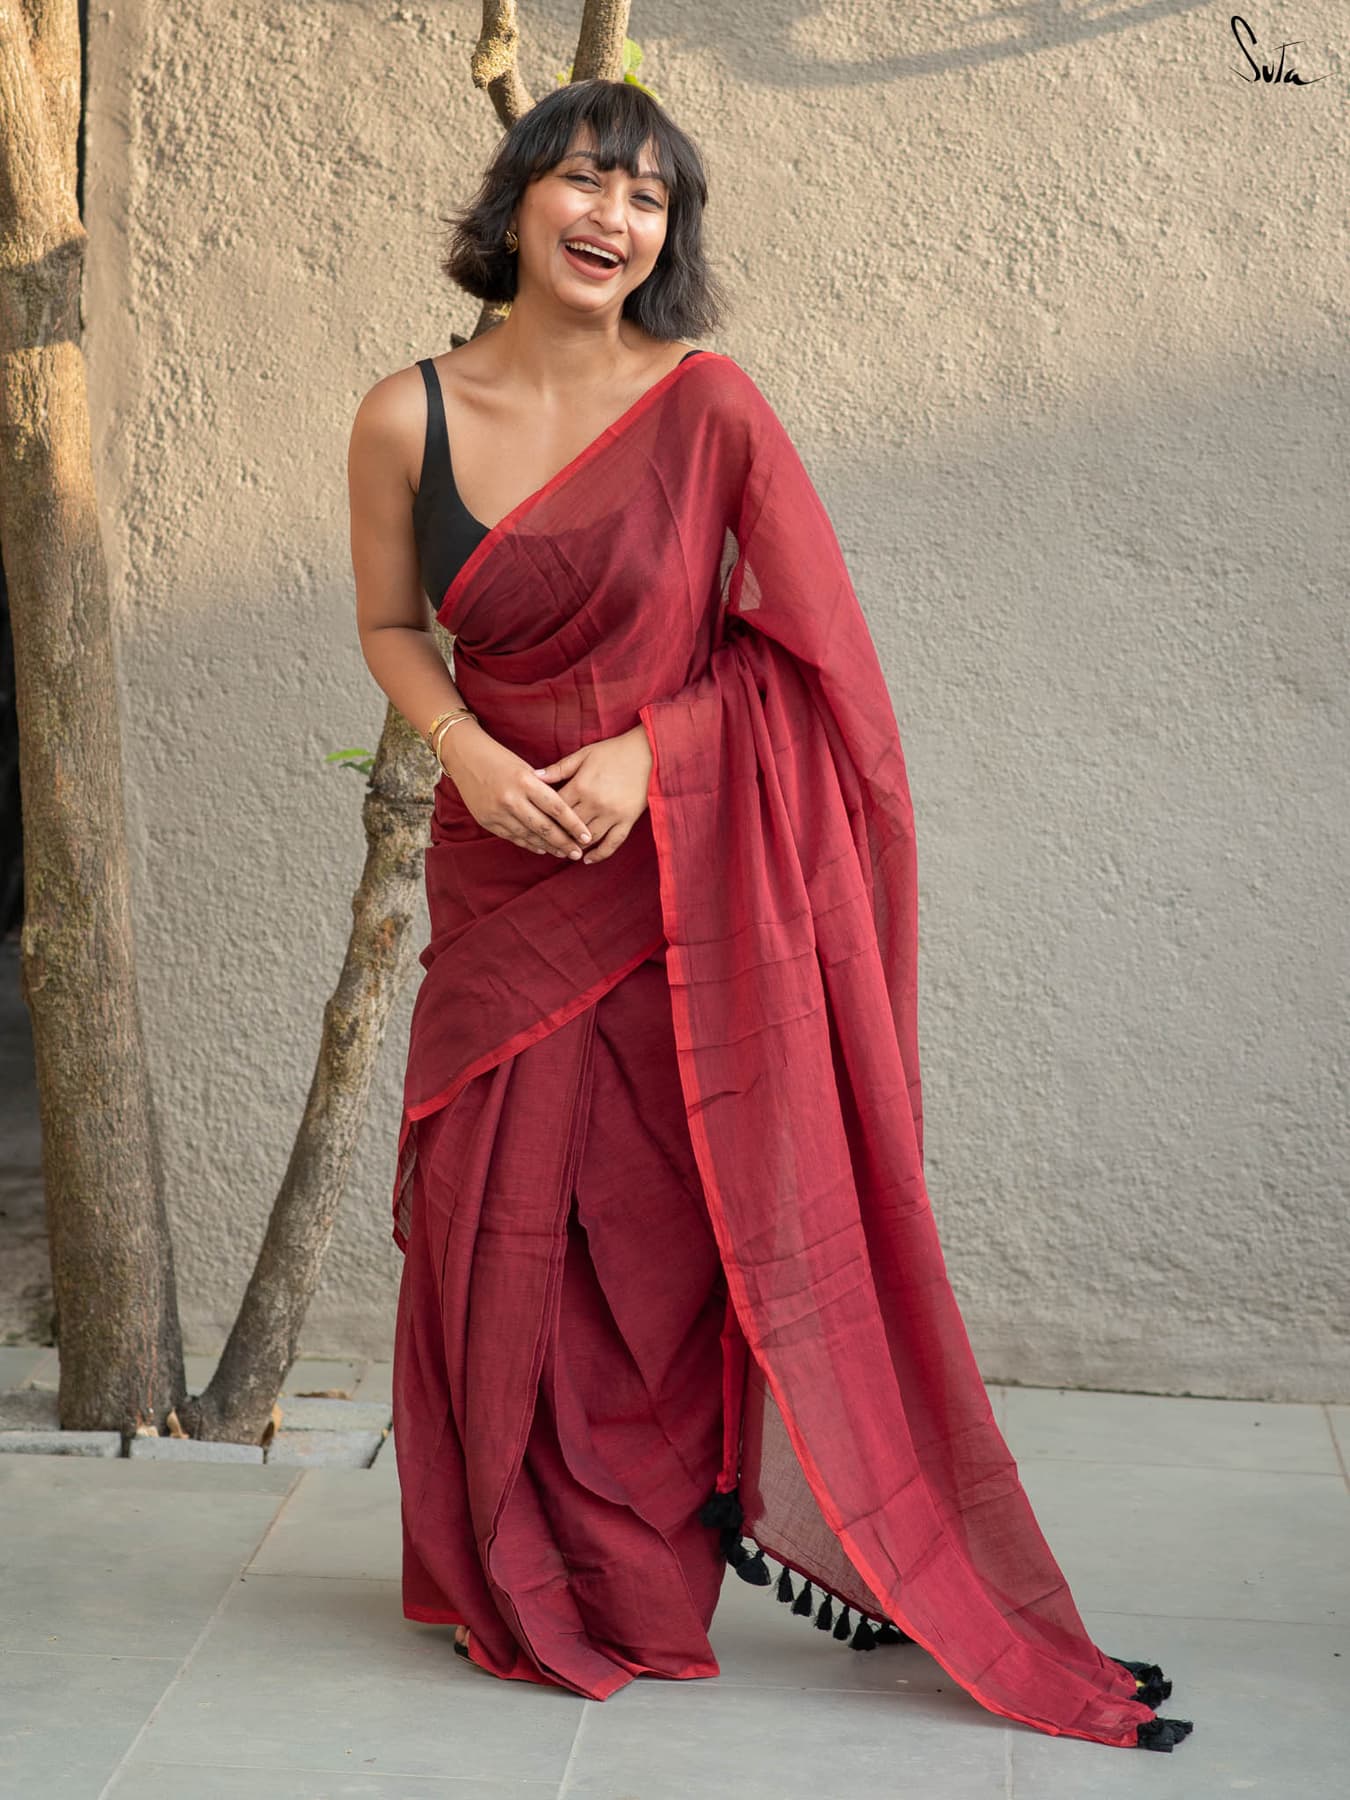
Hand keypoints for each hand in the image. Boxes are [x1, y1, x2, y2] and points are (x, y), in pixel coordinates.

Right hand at [438, 722, 593, 859]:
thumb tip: (565, 813)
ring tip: (563, 853)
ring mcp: (497, 812)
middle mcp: (511, 798)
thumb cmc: (500, 759)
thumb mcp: (525, 767)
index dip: (574, 825)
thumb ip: (543, 789)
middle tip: (578, 853)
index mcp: (525, 781)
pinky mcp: (486, 821)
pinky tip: (542, 848)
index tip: (587, 836)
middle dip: (564, 843)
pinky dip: (529, 844)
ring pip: (529, 836)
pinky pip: (512, 837)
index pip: (557, 808)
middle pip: (544, 827)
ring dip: (548, 847)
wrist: (464, 756)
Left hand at [531, 724, 652, 864]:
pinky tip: (587, 860)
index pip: (555, 809)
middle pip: (569, 827)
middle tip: (545, 843)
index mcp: (580, 786)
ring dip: (575, 847)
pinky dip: (600, 854)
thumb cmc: (614, 751)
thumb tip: (534, 776)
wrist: (649, 753)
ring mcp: (612, 814)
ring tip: (563, 850)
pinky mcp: (628, 820)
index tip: (535, 824)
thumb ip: (559, 768)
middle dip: (557, 835)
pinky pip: (613, 843)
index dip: (543, 818)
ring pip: (588, 838)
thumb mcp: (584, 754)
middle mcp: (595, 803)